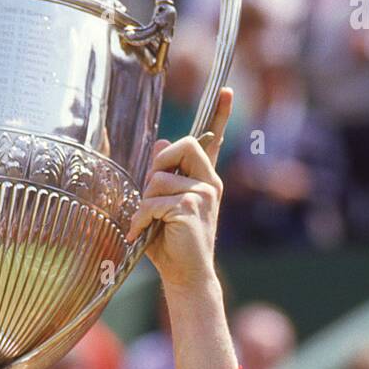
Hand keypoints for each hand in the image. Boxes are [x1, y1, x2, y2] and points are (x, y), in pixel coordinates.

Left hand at [125, 87, 231, 291]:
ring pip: (159, 178)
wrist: (186, 277)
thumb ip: (163, 177)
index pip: (212, 142)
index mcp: (205, 181)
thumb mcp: (162, 206)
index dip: (220, 115)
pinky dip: (141, 218)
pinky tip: (142, 233)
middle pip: (183, 145)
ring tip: (147, 224)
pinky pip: (154, 201)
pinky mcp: (191, 208)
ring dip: (145, 202)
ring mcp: (203, 195)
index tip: (226, 91)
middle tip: (150, 193)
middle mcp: (209, 184)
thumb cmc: (171, 245)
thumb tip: (160, 143)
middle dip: (159, 164)